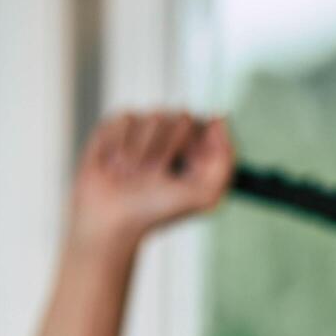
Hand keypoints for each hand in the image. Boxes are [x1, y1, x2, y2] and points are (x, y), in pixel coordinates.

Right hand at [69, 111, 233, 251]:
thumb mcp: (205, 195)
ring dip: (146, 151)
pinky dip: (124, 145)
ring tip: (135, 173)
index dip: (197, 146)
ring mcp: (143, 128)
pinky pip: (129, 119)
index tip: (186, 166)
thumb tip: (220, 118)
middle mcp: (171, 135)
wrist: (111, 218)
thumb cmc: (158, 210)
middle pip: (183, 118)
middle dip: (170, 149)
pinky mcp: (117, 125)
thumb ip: (224, 159)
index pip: (208, 126)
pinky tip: (116, 163)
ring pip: (156, 117)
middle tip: (157, 174)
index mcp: (196, 149)